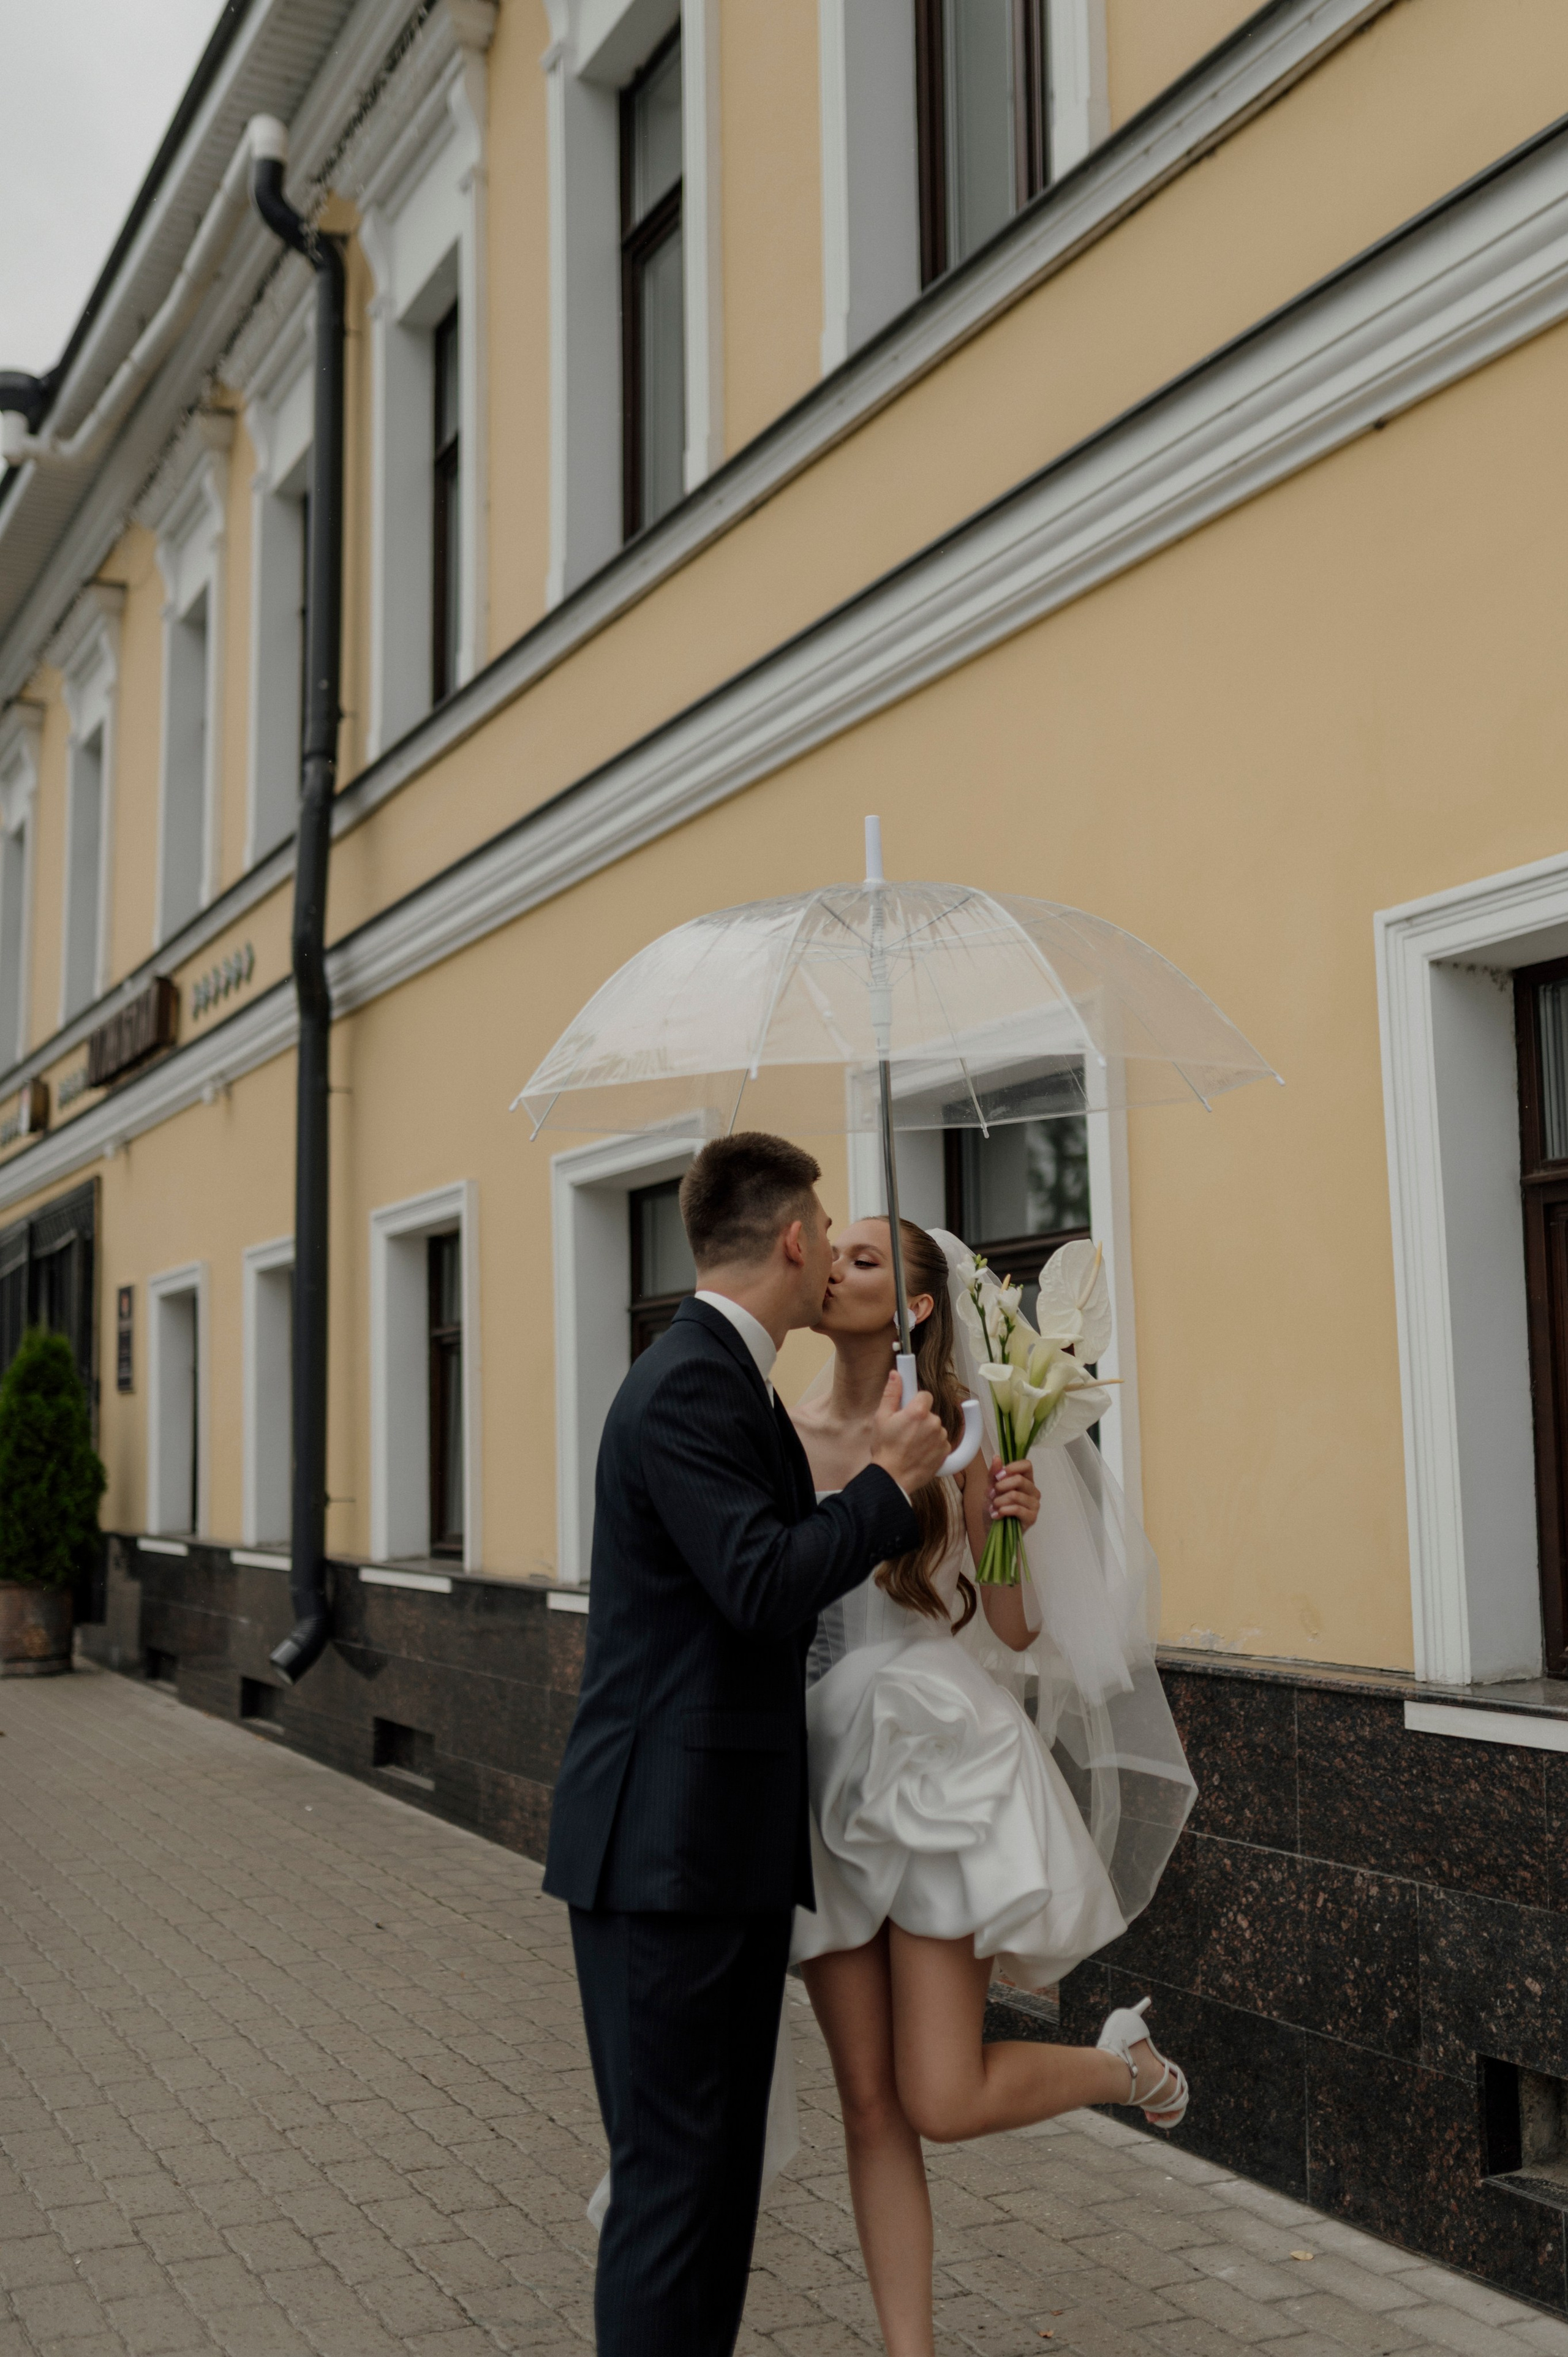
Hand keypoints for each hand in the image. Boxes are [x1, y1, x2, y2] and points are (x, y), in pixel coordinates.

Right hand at [869, 1369, 950, 1493]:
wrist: (893, 1478)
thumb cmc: (885, 1449)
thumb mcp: (881, 1418)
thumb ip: (892, 1393)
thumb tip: (896, 1374)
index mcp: (918, 1412)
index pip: (925, 1395)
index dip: (915, 1401)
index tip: (909, 1407)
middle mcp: (933, 1423)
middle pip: (929, 1413)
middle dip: (919, 1419)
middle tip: (904, 1431)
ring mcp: (941, 1438)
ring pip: (935, 1428)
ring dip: (926, 1433)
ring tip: (910, 1444)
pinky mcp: (945, 1451)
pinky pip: (941, 1442)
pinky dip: (932, 1445)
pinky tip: (918, 1452)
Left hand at [988, 1457, 1039, 1529]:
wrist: (991, 1530)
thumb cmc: (994, 1507)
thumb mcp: (990, 1488)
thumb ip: (994, 1474)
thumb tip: (996, 1456)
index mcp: (1026, 1480)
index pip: (1027, 1465)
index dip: (1012, 1467)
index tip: (998, 1476)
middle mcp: (1033, 1490)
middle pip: (1019, 1479)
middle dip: (1000, 1487)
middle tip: (992, 1494)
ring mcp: (1034, 1504)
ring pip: (1015, 1495)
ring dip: (999, 1501)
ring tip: (993, 1507)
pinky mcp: (1032, 1518)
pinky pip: (1017, 1509)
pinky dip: (1003, 1511)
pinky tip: (997, 1515)